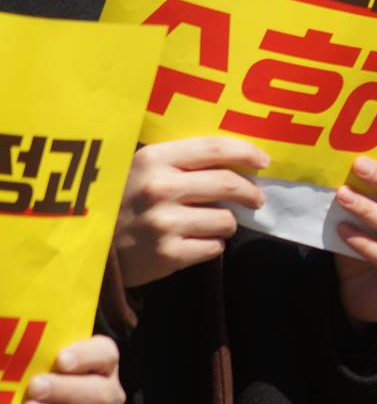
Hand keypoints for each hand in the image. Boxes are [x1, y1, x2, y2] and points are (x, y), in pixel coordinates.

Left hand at [15, 336, 125, 403]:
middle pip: (100, 385)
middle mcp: (109, 385)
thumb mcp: (36, 376)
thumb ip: (33, 367)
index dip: (84, 355)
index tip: (60, 360)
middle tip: (35, 387)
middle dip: (65, 386)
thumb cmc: (39, 394)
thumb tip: (11, 358)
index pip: (103, 352)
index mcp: (98, 362)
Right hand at [116, 137, 268, 287]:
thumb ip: (180, 161)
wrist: (87, 247)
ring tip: (210, 224)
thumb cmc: (120, 201)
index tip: (263, 162)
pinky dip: (210, 245)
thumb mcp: (140, 169)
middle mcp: (159, 188)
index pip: (214, 148)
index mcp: (154, 159)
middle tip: (256, 199)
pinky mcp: (168, 255)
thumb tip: (237, 159)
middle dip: (251, 192)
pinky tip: (192, 242)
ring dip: (226, 223)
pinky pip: (214, 247)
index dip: (246, 152)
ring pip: (226, 220)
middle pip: (228, 184)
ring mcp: (164, 223)